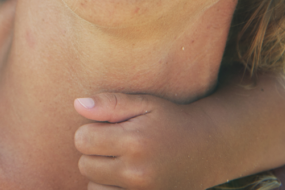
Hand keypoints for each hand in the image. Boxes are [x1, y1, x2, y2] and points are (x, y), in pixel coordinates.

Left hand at [74, 92, 214, 189]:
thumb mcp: (144, 103)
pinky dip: (111, 189)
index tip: (108, 128)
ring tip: (120, 162)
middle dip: (94, 153)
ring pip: (93, 187)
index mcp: (134, 142)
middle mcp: (137, 172)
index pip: (82, 140)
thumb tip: (77, 104)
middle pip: (85, 165)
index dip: (90, 131)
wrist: (208, 149)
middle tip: (116, 144)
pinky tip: (123, 177)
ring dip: (100, 175)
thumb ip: (110, 103)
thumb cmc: (171, 120)